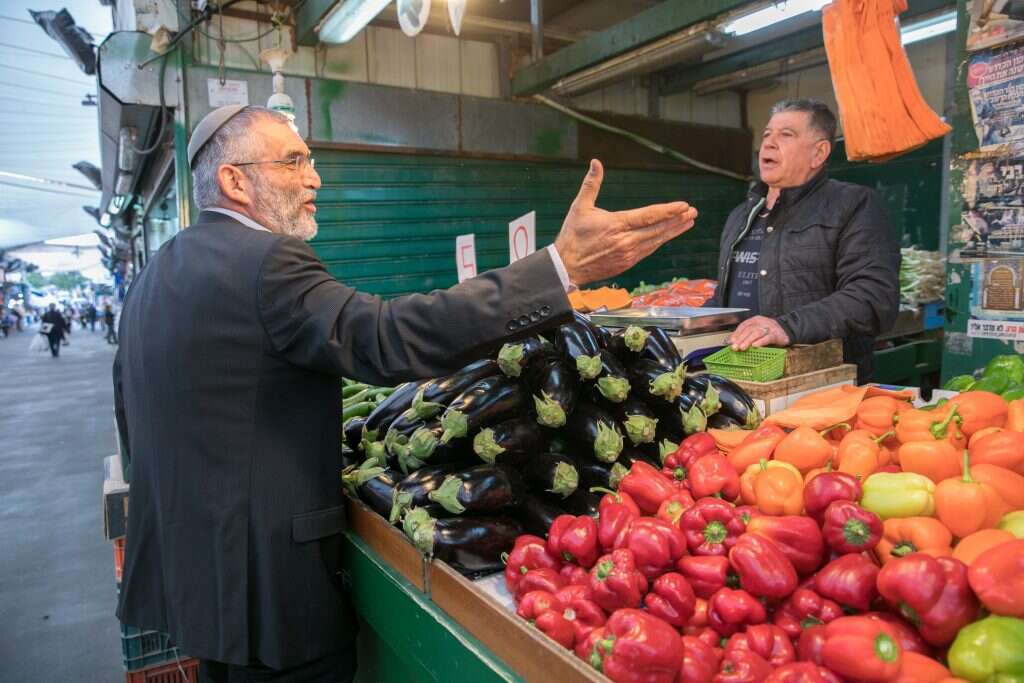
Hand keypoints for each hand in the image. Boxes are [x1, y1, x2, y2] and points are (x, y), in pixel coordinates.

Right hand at [553, 159, 697, 285]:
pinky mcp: (627, 263)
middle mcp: (625, 241)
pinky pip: (649, 251)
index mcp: (616, 225)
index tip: (684, 206)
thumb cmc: (572, 236)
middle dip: (677, 220)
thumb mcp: (579, 207)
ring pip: (656, 241)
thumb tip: (596, 162)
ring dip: (673, 231)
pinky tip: (668, 236)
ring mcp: (628, 254)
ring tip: (688, 222)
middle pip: (658, 229)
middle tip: (693, 212)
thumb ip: (591, 184)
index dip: (668, 211)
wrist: (567, 266)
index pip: (648, 216)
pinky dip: (660, 241)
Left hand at [728, 316, 789, 350]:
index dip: (737, 333)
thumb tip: (731, 341)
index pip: (744, 325)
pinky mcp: (776, 334)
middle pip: (749, 329)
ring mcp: (769, 327)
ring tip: (742, 347)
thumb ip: (746, 335)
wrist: (786, 331)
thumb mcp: (756, 331)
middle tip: (735, 347)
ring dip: (748, 341)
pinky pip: (767, 338)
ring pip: (757, 333)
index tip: (731, 341)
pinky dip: (760, 342)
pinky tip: (755, 346)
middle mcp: (762, 322)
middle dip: (741, 338)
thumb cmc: (768, 332)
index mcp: (755, 320)